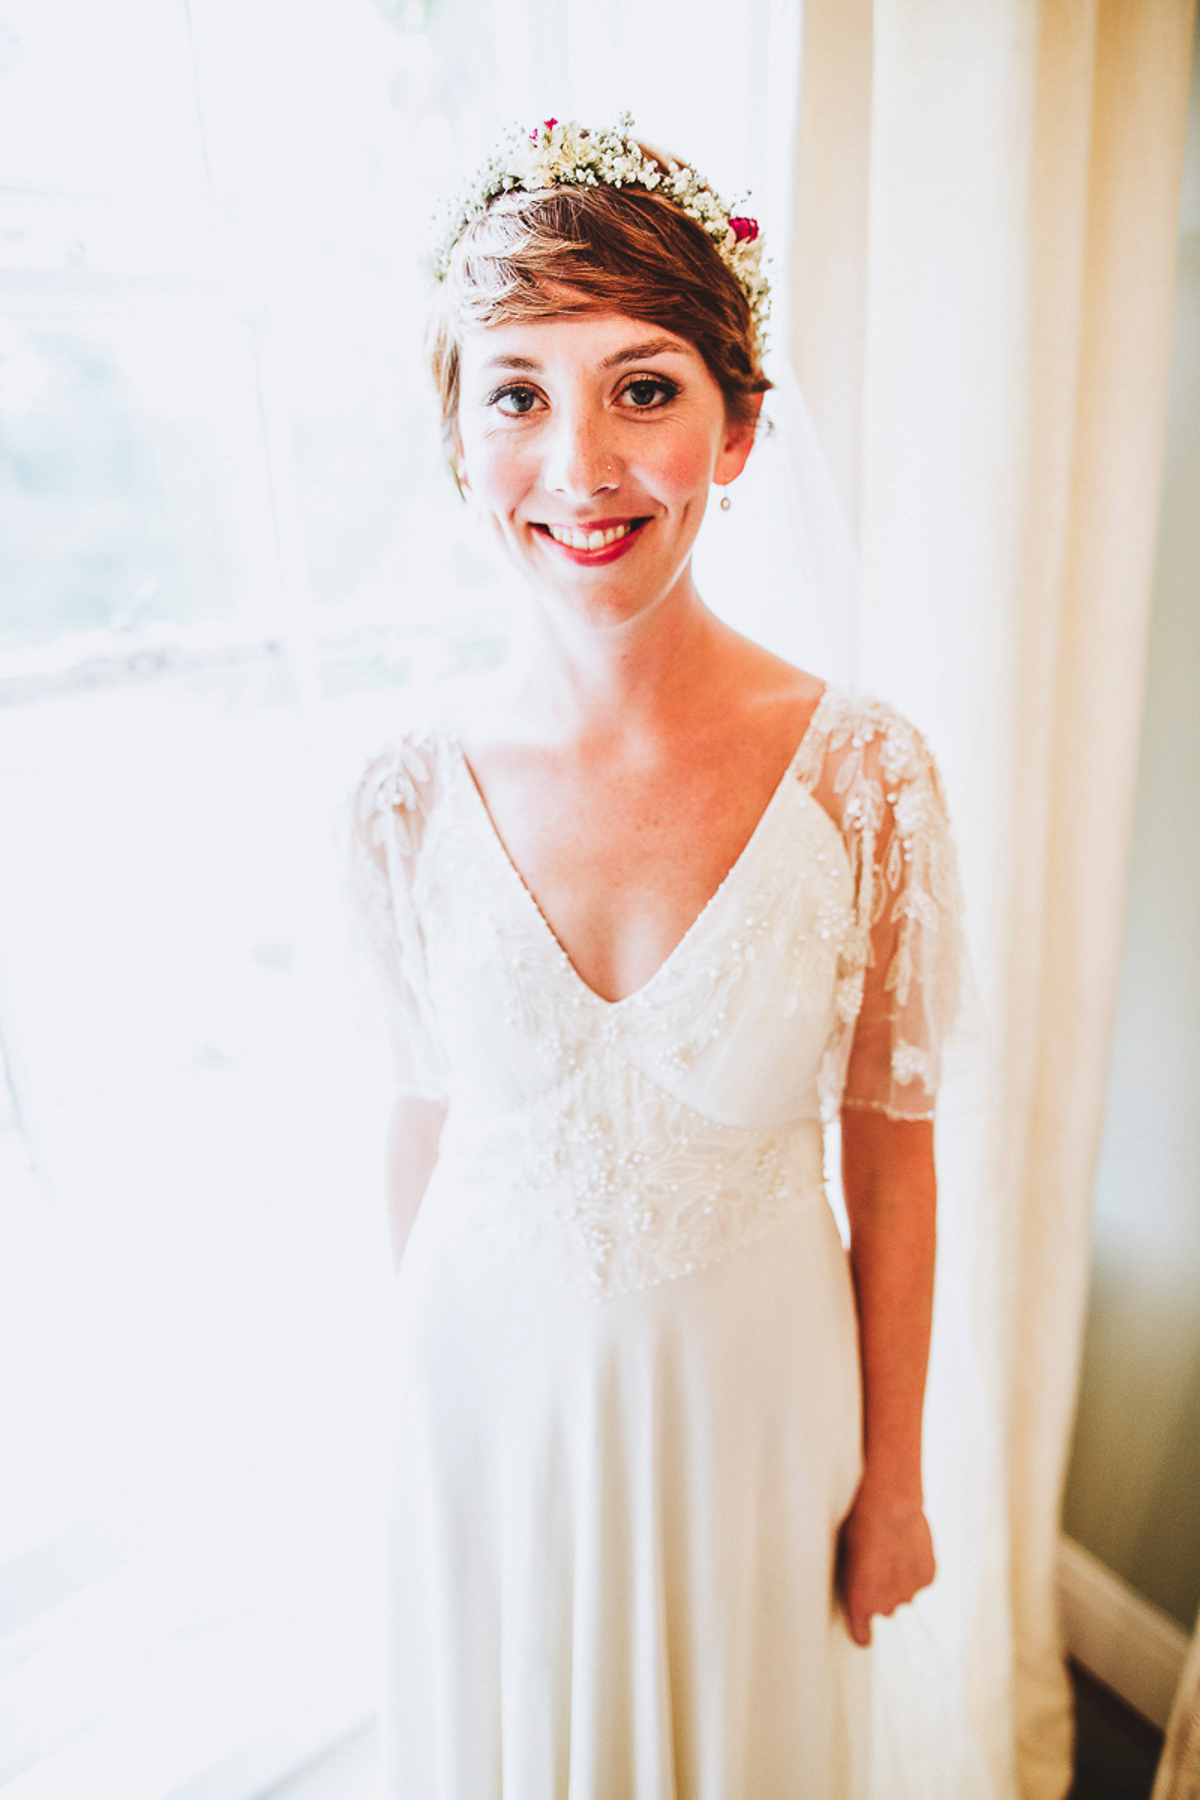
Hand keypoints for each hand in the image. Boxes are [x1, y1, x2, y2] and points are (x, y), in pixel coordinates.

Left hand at [836, 1483, 935, 1646]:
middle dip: (882, 1591)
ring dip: (900, 1577)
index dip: (862, 1632)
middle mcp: (885, 1606)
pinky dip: (916, 1566)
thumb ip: (858, 1582)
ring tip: (893, 1547)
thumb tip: (865, 1584)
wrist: (889, 1504)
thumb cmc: (859, 1525)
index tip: (863, 1632)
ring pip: (904, 1592)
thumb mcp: (846, 1556)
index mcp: (859, 1603)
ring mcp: (909, 1594)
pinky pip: (920, 1577)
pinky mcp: (927, 1579)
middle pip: (884, 1608)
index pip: (861, 1636)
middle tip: (878, 1562)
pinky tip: (908, 1544)